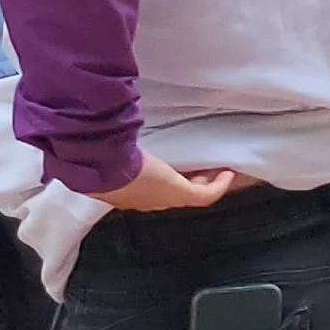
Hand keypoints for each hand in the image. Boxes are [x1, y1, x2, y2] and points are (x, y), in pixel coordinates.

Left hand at [93, 156, 242, 212]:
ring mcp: (166, 198)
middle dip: (188, 182)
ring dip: (205, 182)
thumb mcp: (109, 151)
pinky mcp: (180, 193)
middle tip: (201, 167)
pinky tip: (227, 173)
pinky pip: (206, 194)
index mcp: (131, 192)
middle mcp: (149, 200)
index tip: (178, 168)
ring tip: (215, 170)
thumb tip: (109, 128)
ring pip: (191, 194)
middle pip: (174, 195)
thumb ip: (115, 144)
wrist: (104, 168)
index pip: (155, 191)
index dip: (168, 180)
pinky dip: (219, 185)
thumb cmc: (102, 158)